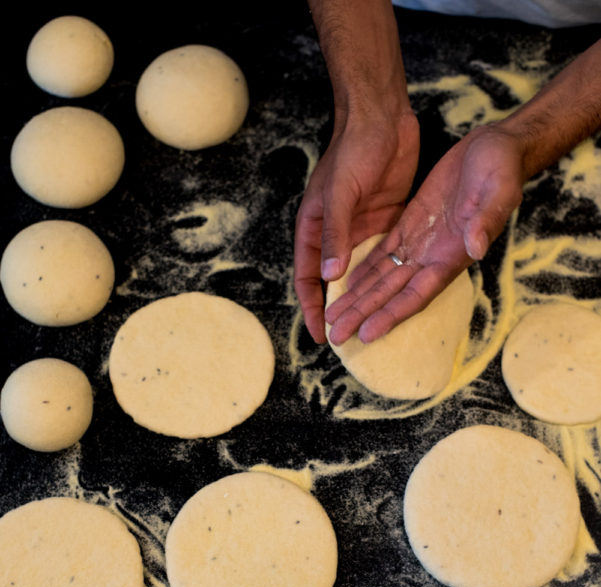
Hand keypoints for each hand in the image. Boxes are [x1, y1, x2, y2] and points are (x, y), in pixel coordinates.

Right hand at [294, 111, 419, 342]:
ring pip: (359, 274)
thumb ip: (335, 233)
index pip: (307, 278)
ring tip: (370, 326)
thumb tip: (328, 275)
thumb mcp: (340, 193)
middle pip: (333, 283)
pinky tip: (394, 299)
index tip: (321, 334)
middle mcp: (335, 235)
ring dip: (364, 299)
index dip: (312, 307)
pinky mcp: (386, 222)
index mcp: (314, 229)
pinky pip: (383, 258)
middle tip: (346, 339)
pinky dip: (385, 278)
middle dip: (338, 310)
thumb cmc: (353, 151)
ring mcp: (360, 230)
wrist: (383, 117)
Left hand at [325, 123, 525, 343]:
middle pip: (392, 295)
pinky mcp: (411, 224)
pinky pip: (384, 254)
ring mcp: (421, 243)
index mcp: (452, 256)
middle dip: (364, 315)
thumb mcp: (499, 190)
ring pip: (383, 278)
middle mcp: (433, 258)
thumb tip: (474, 249)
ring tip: (333, 318)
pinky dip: (365, 270)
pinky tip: (347, 284)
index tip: (366, 334)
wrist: (498, 147)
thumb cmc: (503, 169)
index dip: (391, 315)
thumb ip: (485, 221)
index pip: (416, 294)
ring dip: (359, 299)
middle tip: (337, 337)